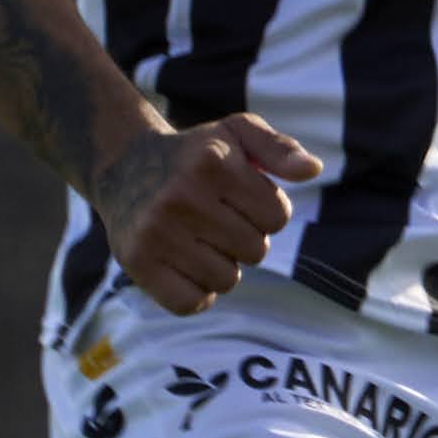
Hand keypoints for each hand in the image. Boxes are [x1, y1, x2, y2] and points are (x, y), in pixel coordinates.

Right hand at [88, 115, 322, 313]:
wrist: (124, 166)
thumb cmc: (195, 154)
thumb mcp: (236, 133)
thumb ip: (279, 148)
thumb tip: (313, 169)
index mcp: (212, 162)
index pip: (277, 216)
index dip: (266, 212)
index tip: (240, 200)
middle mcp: (181, 196)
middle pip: (255, 251)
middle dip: (244, 238)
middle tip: (217, 220)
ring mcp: (155, 231)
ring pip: (226, 281)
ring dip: (221, 266)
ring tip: (199, 240)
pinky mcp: (136, 262)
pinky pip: (191, 303)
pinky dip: (197, 293)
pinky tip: (187, 266)